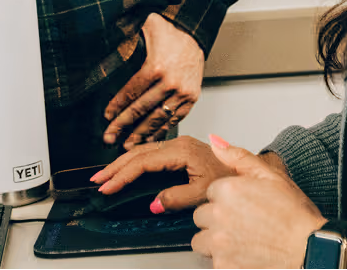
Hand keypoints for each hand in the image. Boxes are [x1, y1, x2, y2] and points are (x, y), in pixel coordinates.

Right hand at [88, 137, 235, 211]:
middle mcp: (178, 144)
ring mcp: (179, 146)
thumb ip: (177, 197)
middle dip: (115, 167)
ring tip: (105, 175)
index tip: (108, 186)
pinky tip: (126, 168)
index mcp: (182, 151)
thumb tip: (154, 202)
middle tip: (97, 181)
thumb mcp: (204, 192)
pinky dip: (134, 161)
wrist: (249, 171)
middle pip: (138, 153)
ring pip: (142, 152)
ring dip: (122, 164)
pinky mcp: (180, 151)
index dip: (122, 175)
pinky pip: (150, 153)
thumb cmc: (231, 178)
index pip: (143, 162)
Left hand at [103, 13, 203, 147]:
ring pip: (158, 118)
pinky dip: (161, 129)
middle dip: (123, 125)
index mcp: (156, 67)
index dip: (117, 106)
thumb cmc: (169, 31)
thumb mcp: (145, 28)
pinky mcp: (191, 98)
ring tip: (127, 144)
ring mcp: (182, 92)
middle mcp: (170, 82)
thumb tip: (107, 44)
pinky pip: (175, 118)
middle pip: (141, 109)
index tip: (107, 117)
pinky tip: (150, 137)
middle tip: (109, 137)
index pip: (131, 92)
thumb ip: (127, 38)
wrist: (196, 33)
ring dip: (141, 133)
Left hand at [192, 136, 327, 268]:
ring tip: (242, 240)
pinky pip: (213, 262)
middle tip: (243, 224)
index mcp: (228, 190)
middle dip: (217, 220)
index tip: (243, 206)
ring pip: (202, 241)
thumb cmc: (295, 215)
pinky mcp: (223, 266)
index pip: (210, 193)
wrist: (310, 249)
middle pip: (202, 217)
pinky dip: (226, 260)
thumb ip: (238, 157)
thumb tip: (215, 142)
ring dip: (216, 241)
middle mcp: (219, 215)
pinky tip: (245, 254)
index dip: (227, 200)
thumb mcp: (271, 175)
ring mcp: (220, 243)